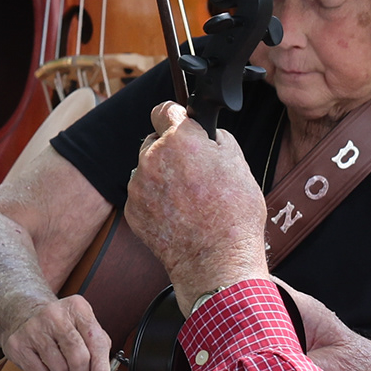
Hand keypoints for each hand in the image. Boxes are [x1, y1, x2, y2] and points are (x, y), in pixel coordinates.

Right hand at [0, 294, 113, 370]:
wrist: (23, 314)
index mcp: (77, 308)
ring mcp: (34, 329)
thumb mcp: (82, 325)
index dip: (101, 369)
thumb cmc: (59, 325)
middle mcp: (55, 315)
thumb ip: (97, 346)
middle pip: (77, 357)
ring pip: (59, 370)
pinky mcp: (18, 344)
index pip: (96, 341)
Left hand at [126, 102, 268, 308]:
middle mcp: (152, 158)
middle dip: (171, 151)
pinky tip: (178, 215)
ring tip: (189, 199)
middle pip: (154, 141)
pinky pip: (142, 196)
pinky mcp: (132, 211)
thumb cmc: (234, 213)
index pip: (164, 110)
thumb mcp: (238, 162)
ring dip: (161, 177)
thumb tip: (205, 134)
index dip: (176, 116)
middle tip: (194, 172)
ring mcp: (138, 186)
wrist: (218, 260)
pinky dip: (155, 201)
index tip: (181, 124)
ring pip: (147, 170)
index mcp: (179, 139)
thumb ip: (215, 139)